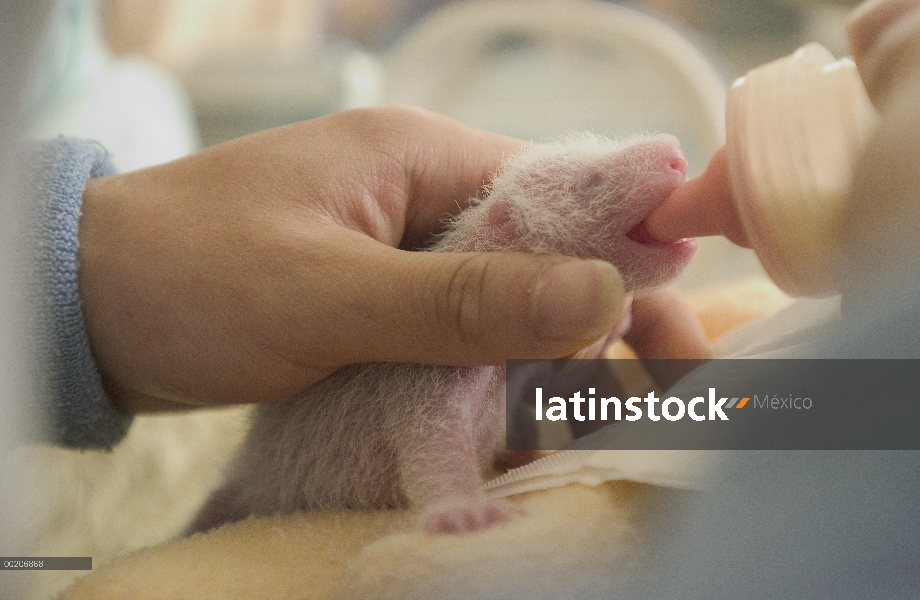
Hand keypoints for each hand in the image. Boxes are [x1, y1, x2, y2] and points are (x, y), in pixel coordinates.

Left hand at [77, 106, 625, 411]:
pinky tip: (515, 404)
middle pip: (543, 245)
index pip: (559, 189)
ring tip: (594, 405)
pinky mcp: (376, 293)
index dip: (628, 243)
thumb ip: (463, 299)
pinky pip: (457, 323)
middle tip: (654, 380)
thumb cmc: (193, 277)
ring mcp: (399, 245)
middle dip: (598, 309)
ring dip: (543, 346)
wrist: (90, 303)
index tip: (676, 311)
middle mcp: (423, 191)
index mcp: (422, 156)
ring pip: (504, 291)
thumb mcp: (330, 292)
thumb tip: (602, 289)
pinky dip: (489, 363)